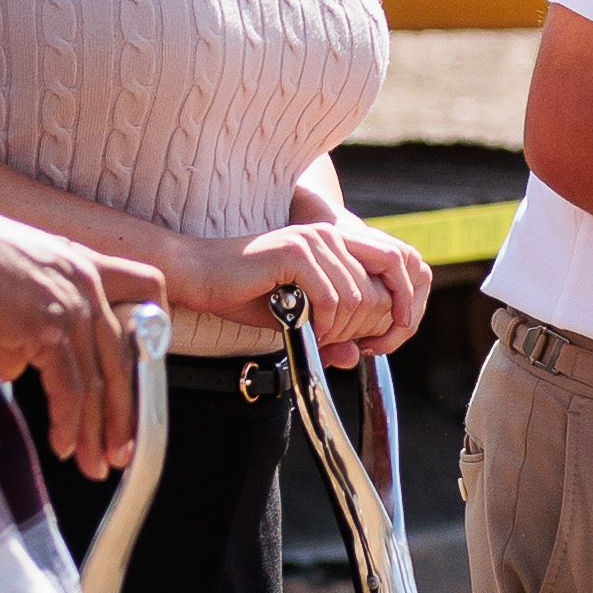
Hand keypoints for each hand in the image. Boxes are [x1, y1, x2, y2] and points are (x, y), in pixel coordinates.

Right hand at [0, 191, 152, 475]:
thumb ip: (33, 327)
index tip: (134, 399)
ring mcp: (72, 304)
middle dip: (121, 415)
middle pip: (121, 361)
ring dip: (93, 430)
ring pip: (95, 381)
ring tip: (91, 461)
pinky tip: (63, 443)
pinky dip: (67, 422)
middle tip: (118, 452)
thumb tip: (19, 369)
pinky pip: (68, 387)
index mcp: (90, 269)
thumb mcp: (20, 288)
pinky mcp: (48, 325)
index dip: (142, 358)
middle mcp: (89, 285)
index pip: (143, 310)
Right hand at [203, 212, 428, 364]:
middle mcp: (331, 235)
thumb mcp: (297, 317)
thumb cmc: (244, 295)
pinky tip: (301, 329)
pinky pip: (330, 300)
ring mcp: (314, 240)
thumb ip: (331, 329)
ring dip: (337, 330)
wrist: (198, 276)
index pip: (393, 269)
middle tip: (335, 346)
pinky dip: (321, 325)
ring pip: (355, 299)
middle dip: (363, 329)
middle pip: (378, 290)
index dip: (393, 309)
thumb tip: (356, 357)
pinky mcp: (295, 253)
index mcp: (338, 241)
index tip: (372, 342)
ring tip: (312, 337)